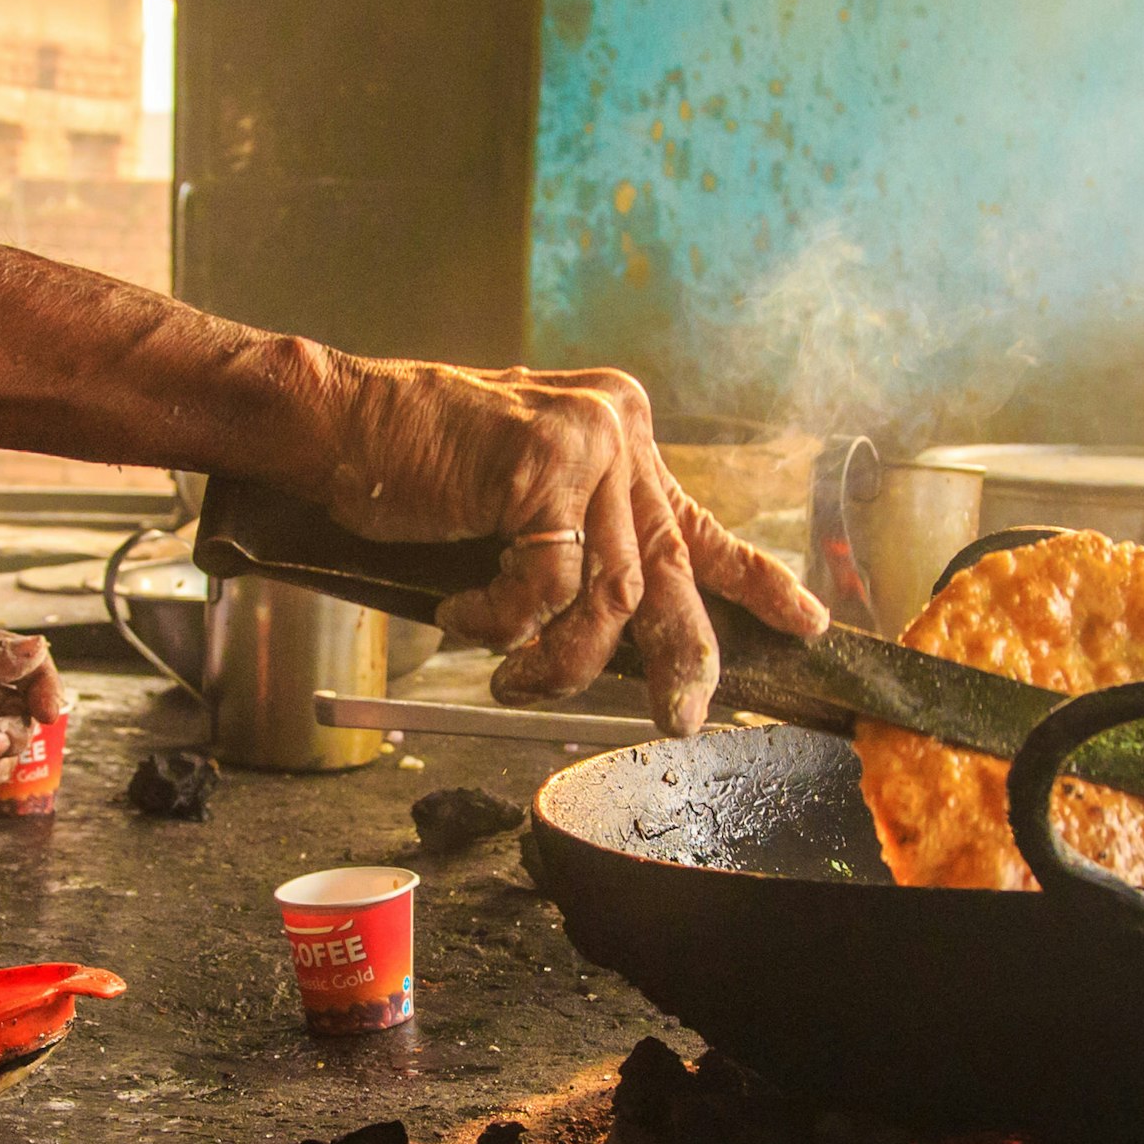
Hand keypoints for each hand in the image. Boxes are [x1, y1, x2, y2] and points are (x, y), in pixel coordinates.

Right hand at [322, 364, 825, 736]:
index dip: (756, 580)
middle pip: (669, 568)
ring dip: (558, 657)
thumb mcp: (520, 500)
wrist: (337, 425)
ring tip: (510, 679)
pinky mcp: (542, 462)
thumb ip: (582, 540)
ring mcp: (586, 440)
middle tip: (678, 718)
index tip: (807, 623)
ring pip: (609, 592)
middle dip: (678, 656)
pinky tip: (459, 612)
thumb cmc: (416, 468)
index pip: (699, 520)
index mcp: (620, 436)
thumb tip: (632, 634)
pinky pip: (544, 585)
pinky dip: (499, 620)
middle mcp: (618, 429)